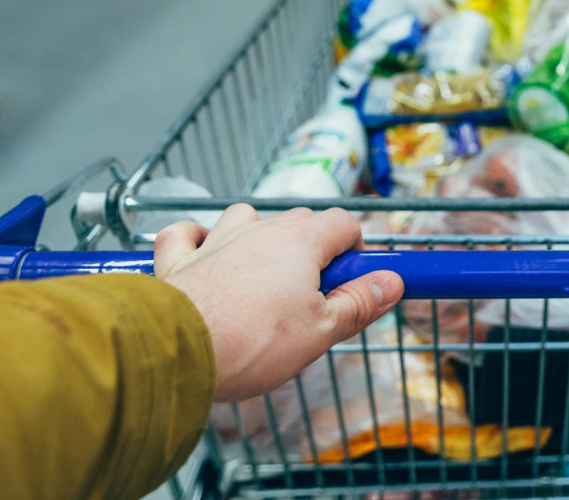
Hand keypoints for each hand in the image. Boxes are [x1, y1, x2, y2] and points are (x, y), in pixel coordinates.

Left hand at [155, 205, 403, 401]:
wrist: (178, 352)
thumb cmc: (255, 341)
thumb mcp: (322, 331)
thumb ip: (359, 303)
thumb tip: (391, 282)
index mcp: (301, 241)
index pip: (344, 224)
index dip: (355, 249)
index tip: (355, 280)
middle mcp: (259, 229)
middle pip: (298, 220)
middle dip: (312, 248)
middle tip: (313, 295)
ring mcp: (215, 241)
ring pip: (243, 217)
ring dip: (255, 236)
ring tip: (259, 275)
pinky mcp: (177, 260)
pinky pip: (183, 234)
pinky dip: (193, 240)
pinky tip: (200, 255)